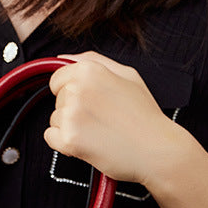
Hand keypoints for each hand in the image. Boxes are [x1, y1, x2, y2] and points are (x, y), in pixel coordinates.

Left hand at [46, 51, 185, 187]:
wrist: (157, 150)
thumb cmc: (144, 115)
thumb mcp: (127, 75)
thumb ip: (93, 61)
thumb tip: (63, 57)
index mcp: (90, 70)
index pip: (58, 79)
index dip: (71, 92)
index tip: (89, 103)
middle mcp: (77, 89)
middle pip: (58, 100)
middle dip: (73, 110)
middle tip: (102, 120)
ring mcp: (72, 115)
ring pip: (55, 119)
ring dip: (71, 128)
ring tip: (98, 132)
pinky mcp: (69, 139)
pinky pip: (50, 138)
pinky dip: (64, 144)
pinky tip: (87, 143)